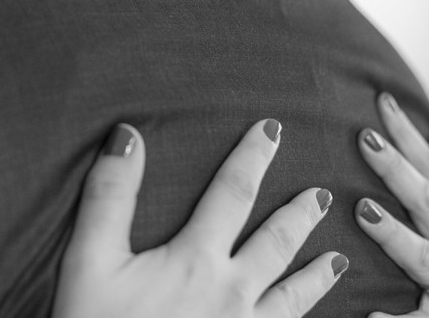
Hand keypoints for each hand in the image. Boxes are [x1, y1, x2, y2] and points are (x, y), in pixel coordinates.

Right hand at [53, 119, 346, 317]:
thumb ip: (110, 196)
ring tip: (339, 258)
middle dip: (300, 214)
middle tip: (322, 194)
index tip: (273, 129)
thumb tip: (128, 134)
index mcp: (196, 260)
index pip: (232, 193)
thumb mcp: (89, 260)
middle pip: (276, 243)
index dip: (252, 157)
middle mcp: (232, 295)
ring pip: (294, 299)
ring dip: (317, 275)